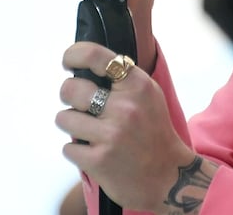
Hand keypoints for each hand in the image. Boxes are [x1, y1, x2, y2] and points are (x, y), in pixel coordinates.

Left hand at [57, 42, 215, 213]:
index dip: (74, 54)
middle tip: (80, 104)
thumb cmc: (154, 132)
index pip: (95, 56)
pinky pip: (68, 147)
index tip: (68, 62)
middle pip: (70, 89)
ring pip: (63, 118)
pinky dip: (77, 151)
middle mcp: (125, 108)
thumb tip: (85, 64)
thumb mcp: (149, 96)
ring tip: (89, 131)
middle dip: (69, 96)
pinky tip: (94, 152)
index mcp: (138, 86)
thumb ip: (123, 79)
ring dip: (71, 125)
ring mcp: (111, 135)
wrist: (169, 177)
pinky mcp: (99, 160)